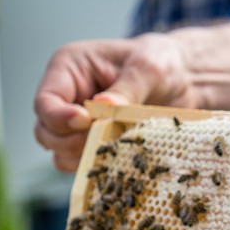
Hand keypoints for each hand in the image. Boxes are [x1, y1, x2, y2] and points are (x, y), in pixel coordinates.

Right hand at [34, 33, 198, 170]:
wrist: (184, 79)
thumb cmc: (162, 62)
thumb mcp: (147, 69)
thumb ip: (126, 89)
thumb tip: (101, 106)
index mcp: (69, 69)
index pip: (45, 101)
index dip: (59, 118)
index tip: (86, 122)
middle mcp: (68, 97)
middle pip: (46, 132)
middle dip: (69, 142)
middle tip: (103, 139)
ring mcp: (80, 122)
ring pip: (61, 152)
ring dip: (83, 157)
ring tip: (116, 149)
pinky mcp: (97, 141)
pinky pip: (84, 163)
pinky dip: (98, 166)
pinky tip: (121, 160)